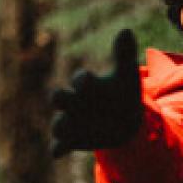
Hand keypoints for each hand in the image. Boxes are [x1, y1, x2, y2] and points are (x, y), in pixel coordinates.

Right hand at [49, 29, 144, 156]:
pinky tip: (57, 152)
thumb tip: (126, 30)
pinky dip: (57, 148)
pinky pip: (59, 145)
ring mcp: (72, 121)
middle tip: (71, 100)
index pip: (79, 79)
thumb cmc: (122, 93)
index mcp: (85, 85)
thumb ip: (124, 54)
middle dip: (62, 98)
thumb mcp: (126, 76)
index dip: (83, 79)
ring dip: (61, 125)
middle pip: (58, 98)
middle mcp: (73, 102)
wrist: (126, 120)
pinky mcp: (72, 140)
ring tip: (65, 127)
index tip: (89, 80)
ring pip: (58, 123)